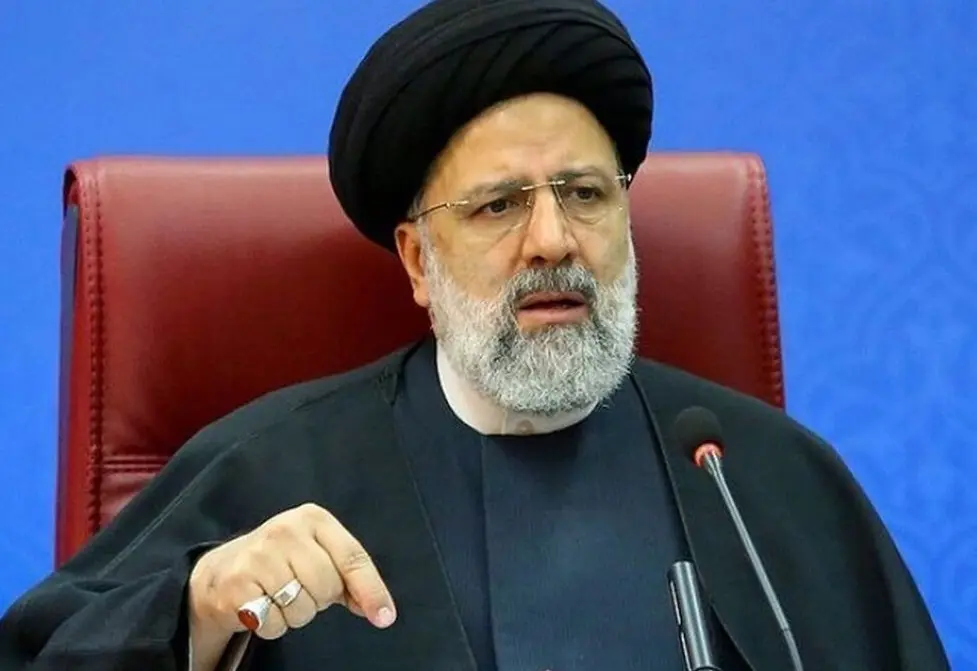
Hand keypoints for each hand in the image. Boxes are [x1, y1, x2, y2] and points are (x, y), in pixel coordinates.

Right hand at [188, 503, 395, 641]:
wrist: (221, 571)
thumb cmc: (280, 562)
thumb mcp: (317, 555)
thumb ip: (350, 578)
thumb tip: (379, 609)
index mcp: (313, 518)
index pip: (352, 557)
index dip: (371, 590)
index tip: (385, 617)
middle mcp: (286, 530)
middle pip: (327, 587)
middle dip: (319, 600)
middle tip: (299, 589)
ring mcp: (259, 555)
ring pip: (302, 608)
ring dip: (295, 615)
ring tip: (278, 597)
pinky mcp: (238, 582)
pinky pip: (274, 623)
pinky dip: (272, 626)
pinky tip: (261, 606)